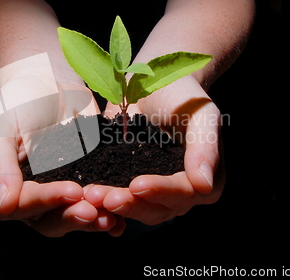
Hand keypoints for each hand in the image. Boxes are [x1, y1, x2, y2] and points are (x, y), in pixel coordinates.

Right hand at [0, 56, 124, 236]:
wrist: (48, 83)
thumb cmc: (17, 103)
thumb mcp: (0, 130)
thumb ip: (0, 167)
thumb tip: (4, 206)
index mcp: (5, 190)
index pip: (26, 205)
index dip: (49, 201)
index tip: (73, 191)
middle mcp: (32, 200)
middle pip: (50, 221)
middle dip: (73, 217)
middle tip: (94, 210)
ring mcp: (60, 194)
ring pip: (75, 217)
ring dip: (93, 220)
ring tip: (112, 216)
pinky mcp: (84, 185)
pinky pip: (96, 205)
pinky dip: (109, 214)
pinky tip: (123, 218)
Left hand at [84, 75, 224, 225]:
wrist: (155, 81)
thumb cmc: (183, 94)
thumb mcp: (201, 114)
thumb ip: (205, 147)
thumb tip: (205, 186)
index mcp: (206, 181)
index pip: (183, 193)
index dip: (159, 191)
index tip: (136, 185)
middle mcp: (180, 193)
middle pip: (156, 208)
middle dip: (129, 204)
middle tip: (103, 198)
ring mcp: (154, 191)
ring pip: (134, 207)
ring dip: (112, 204)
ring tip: (90, 196)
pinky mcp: (129, 183)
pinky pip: (117, 196)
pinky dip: (102, 198)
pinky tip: (83, 195)